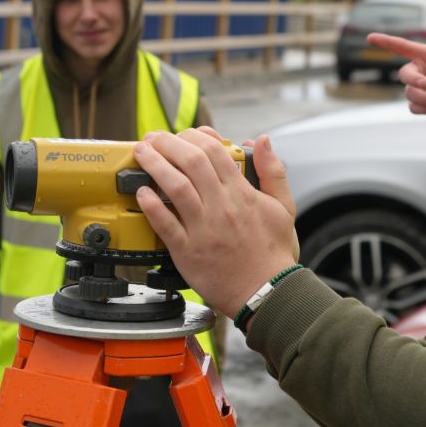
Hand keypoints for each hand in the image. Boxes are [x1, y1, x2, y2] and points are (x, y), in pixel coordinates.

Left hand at [135, 128, 299, 317]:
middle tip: (152, 137)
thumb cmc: (273, 253)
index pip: (215, 151)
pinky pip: (165, 224)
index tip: (183, 134)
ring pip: (175, 187)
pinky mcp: (188, 251)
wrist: (266, 292)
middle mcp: (221, 207)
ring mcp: (203, 229)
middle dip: (167, 143)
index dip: (194, 136)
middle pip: (191, 162)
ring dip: (155, 165)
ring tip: (141, 154)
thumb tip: (261, 140)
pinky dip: (151, 206)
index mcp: (242, 194)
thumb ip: (273, 171)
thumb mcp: (284, 207)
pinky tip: (141, 192)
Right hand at [366, 32, 425, 126]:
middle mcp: (421, 71)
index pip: (404, 47)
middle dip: (413, 80)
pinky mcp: (423, 104)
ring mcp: (420, 89)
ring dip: (424, 98)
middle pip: (405, 74)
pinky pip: (414, 107)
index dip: (386, 42)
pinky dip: (425, 108)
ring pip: (410, 93)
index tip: (370, 37)